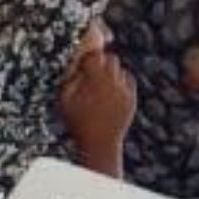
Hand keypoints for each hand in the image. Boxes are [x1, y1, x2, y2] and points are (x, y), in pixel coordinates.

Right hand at [59, 48, 138, 171]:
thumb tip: (79, 56)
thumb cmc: (78, 122)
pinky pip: (127, 80)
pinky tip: (109, 98)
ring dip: (109, 74)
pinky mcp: (132, 96)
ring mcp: (124, 89)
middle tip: (91, 77)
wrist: (98, 144)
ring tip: (99, 92)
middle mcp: (112, 81)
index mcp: (94, 79)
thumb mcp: (66, 99)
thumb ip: (71, 73)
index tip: (85, 59)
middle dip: (101, 64)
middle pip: (110, 58)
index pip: (94, 54)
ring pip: (119, 69)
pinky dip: (119, 84)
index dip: (89, 55)